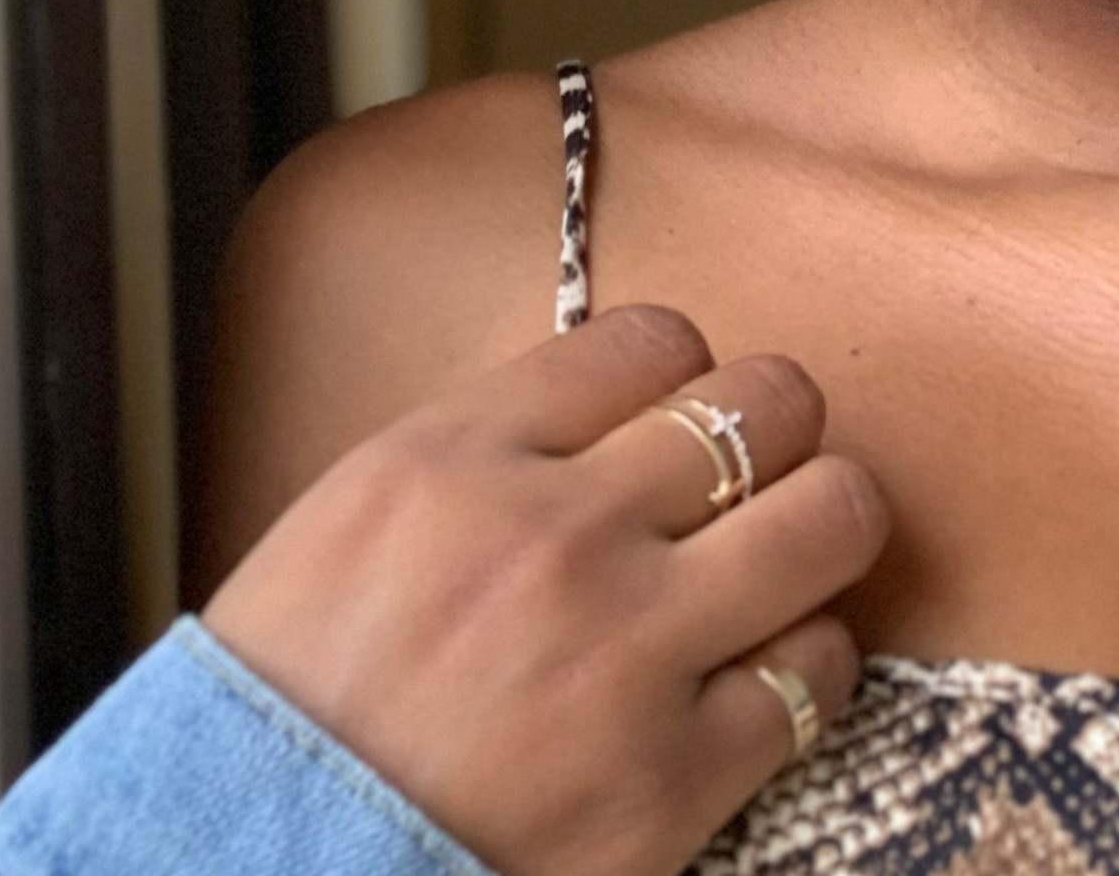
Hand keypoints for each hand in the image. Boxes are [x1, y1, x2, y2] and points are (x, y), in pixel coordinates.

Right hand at [202, 304, 890, 874]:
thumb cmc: (286, 717)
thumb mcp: (357, 525)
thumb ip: (490, 453)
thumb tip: (617, 414)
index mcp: (456, 457)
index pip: (652, 339)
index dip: (682, 376)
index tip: (674, 419)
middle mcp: (554, 532)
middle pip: (768, 402)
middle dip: (777, 433)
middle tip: (754, 482)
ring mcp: (625, 652)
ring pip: (831, 514)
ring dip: (822, 531)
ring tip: (785, 567)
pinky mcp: (675, 780)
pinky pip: (819, 670)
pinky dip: (807, 669)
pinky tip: (760, 683)